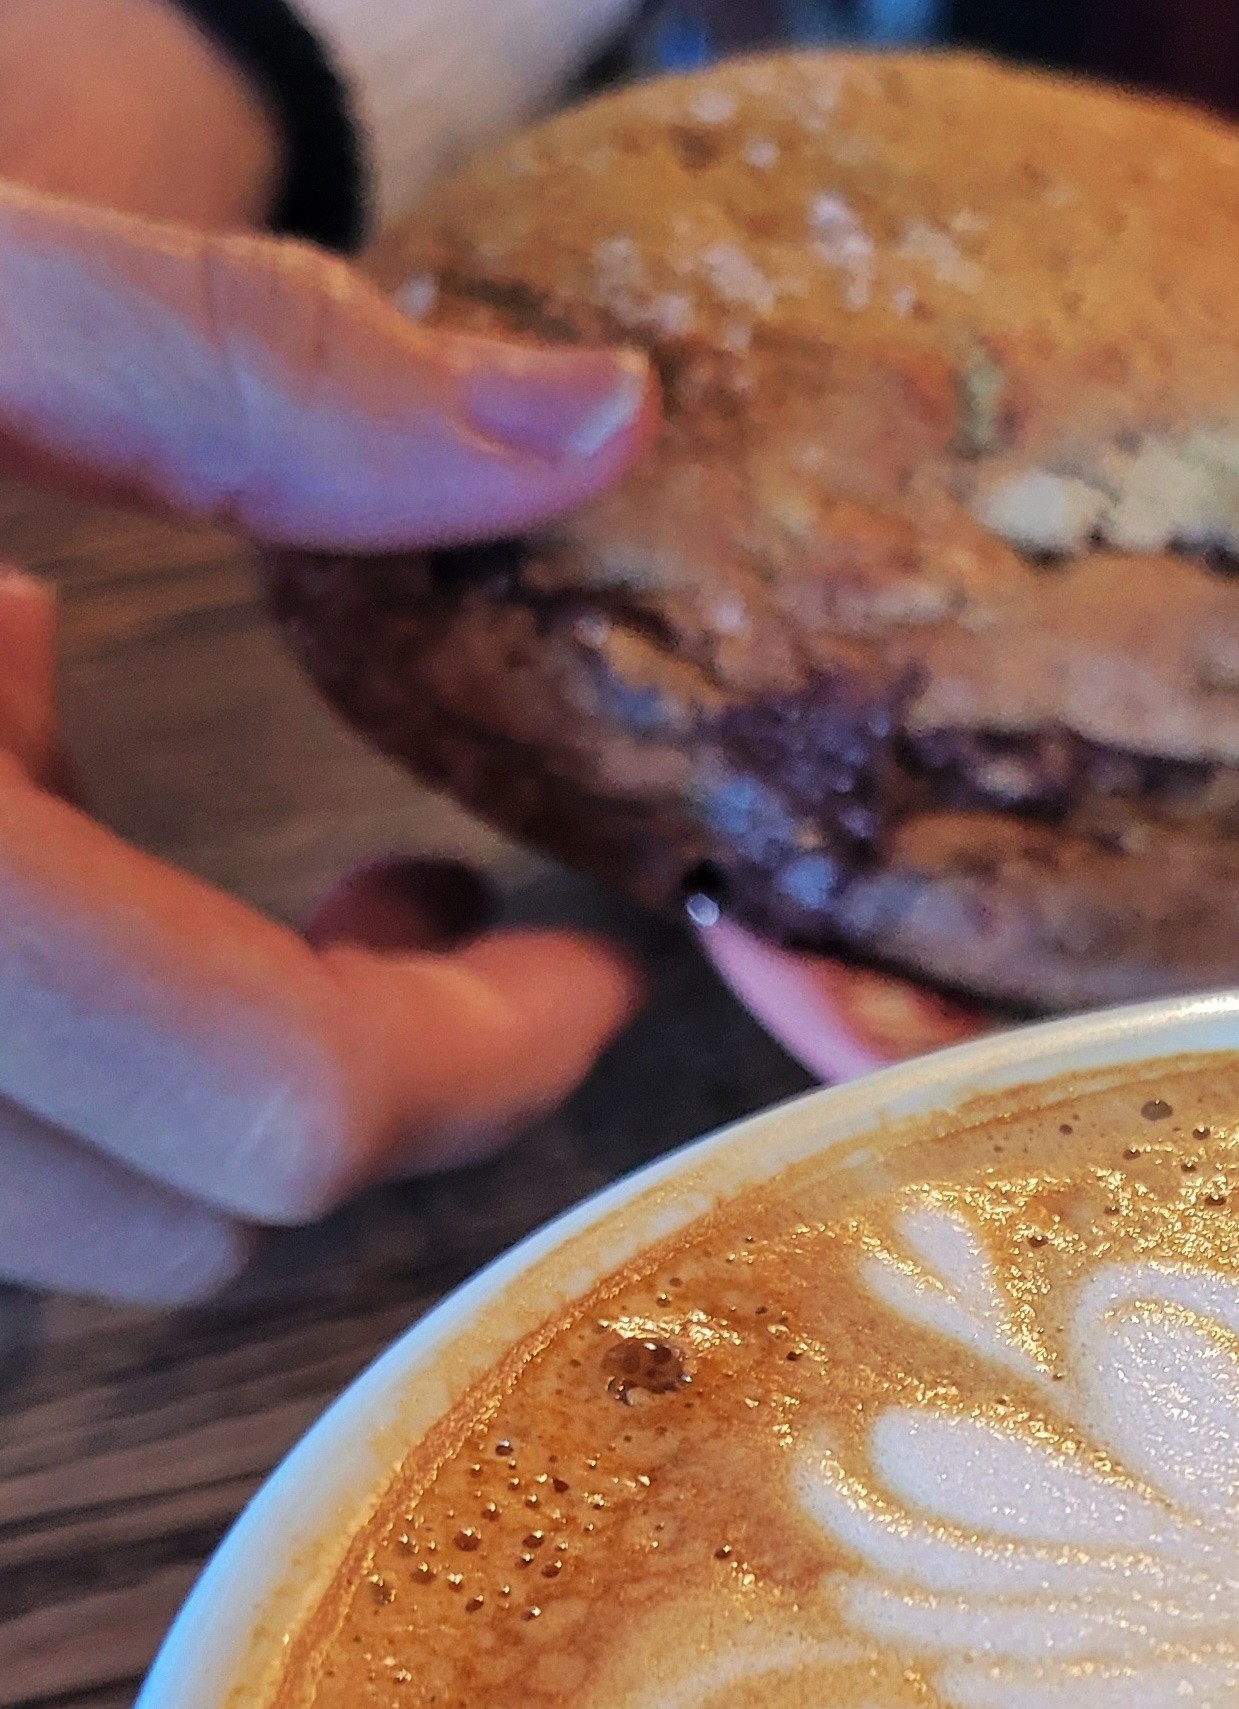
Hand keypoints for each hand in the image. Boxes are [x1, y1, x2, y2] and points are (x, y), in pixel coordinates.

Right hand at [0, 185, 659, 1303]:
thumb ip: (238, 373)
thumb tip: (588, 426)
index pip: (288, 1111)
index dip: (493, 1055)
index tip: (576, 951)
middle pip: (198, 1214)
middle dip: (351, 1071)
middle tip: (411, 892)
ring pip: (57, 1210)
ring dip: (151, 1044)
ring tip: (46, 733)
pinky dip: (3, 1025)